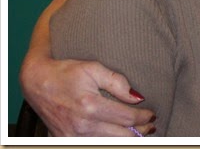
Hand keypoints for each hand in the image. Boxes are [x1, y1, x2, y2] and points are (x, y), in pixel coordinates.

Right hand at [20, 57, 155, 135]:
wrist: (37, 81)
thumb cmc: (66, 71)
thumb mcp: (94, 68)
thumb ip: (117, 82)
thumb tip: (137, 97)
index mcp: (91, 106)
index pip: (126, 118)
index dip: (143, 117)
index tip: (152, 113)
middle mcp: (82, 125)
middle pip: (120, 136)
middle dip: (140, 131)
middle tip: (151, 125)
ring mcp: (72, 136)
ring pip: (108, 144)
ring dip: (126, 139)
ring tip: (139, 133)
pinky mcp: (65, 140)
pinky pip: (92, 145)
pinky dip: (107, 142)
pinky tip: (117, 136)